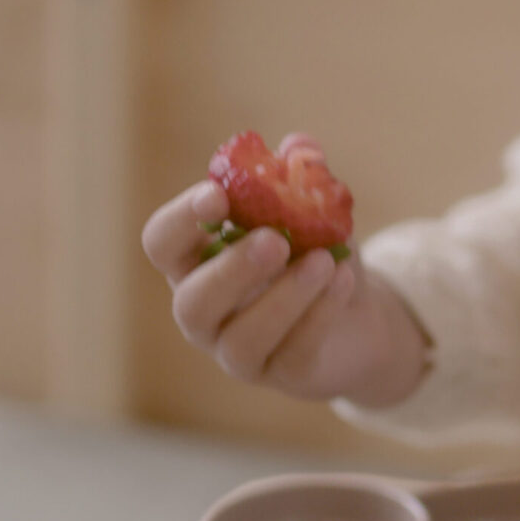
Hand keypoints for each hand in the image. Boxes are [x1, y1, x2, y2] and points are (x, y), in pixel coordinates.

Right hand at [141, 138, 428, 404]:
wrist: (357, 318)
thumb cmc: (315, 256)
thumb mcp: (314, 212)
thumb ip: (303, 178)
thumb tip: (300, 145)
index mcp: (195, 262)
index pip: (162, 242)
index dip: (182, 220)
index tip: (217, 195)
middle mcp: (204, 311)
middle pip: (193, 302)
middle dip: (232, 269)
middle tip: (275, 240)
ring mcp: (237, 351)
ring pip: (243, 337)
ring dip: (285, 296)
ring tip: (325, 261)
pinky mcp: (281, 375)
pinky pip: (293, 352)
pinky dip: (320, 314)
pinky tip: (344, 280)